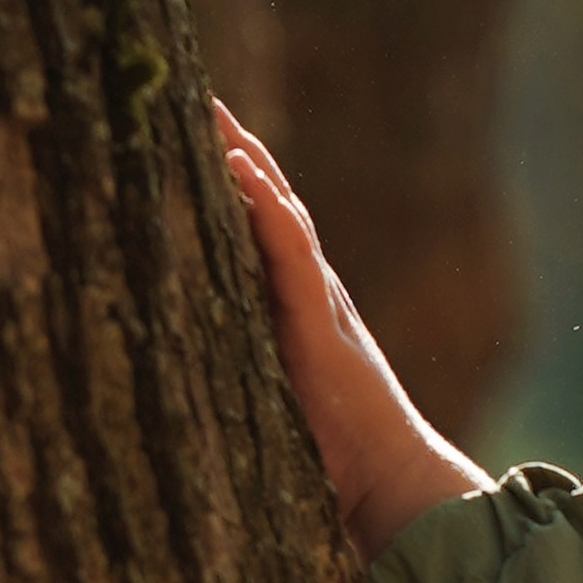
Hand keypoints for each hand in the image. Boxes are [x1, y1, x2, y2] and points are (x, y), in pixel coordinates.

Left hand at [217, 105, 491, 561]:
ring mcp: (321, 307)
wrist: (391, 485)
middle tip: (196, 98)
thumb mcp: (282, 406)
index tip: (196, 139)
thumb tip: (190, 383)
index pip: (264, 234)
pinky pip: (291, 255)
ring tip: (213, 116)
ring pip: (283, 216)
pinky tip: (242, 170)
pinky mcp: (321, 327)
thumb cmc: (339, 460)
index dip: (234, 186)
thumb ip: (252, 378)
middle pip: (272, 207)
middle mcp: (314, 297)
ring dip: (249, 163)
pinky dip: (267, 210)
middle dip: (237, 153)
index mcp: (301, 314)